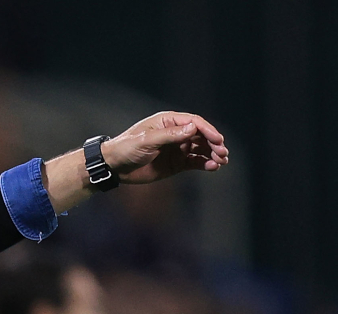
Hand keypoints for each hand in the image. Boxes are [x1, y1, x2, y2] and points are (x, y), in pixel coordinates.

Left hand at [102, 111, 228, 184]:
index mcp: (168, 121)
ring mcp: (177, 148)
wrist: (114, 167)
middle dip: (214, 143)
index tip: (218, 140)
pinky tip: (212, 167)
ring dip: (212, 154)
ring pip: (201, 149)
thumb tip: (192, 128)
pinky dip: (205, 164)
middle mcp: (176, 133)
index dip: (208, 130)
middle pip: (201, 135)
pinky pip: (195, 162)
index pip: (194, 122)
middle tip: (222, 153)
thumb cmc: (126, 148)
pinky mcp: (176, 163)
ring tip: (221, 162)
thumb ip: (169, 135)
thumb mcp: (146, 140)